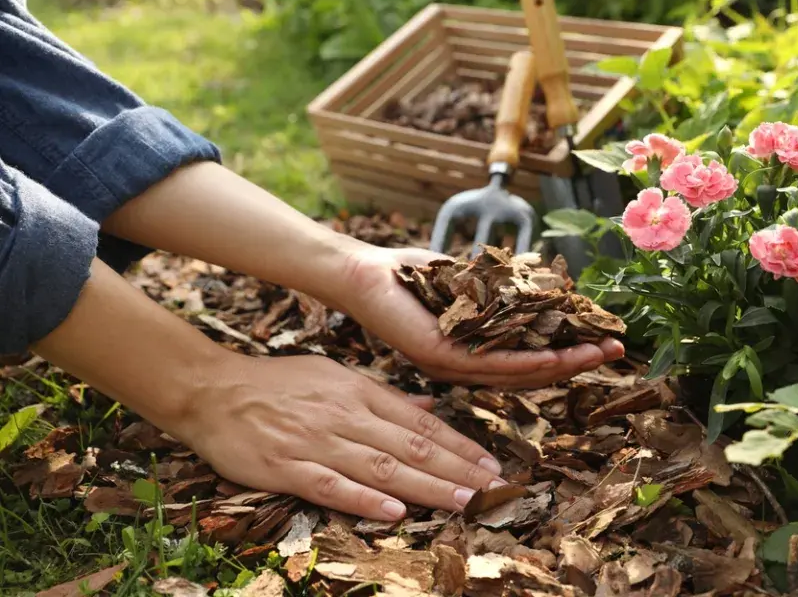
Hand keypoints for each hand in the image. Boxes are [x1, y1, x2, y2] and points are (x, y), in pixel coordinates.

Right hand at [177, 353, 506, 519]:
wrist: (213, 390)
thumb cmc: (278, 382)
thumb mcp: (335, 375)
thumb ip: (383, 395)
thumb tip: (429, 409)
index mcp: (358, 391)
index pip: (421, 423)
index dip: (459, 446)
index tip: (490, 465)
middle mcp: (344, 415)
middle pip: (411, 447)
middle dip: (457, 470)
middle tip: (494, 489)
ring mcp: (315, 442)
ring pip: (380, 468)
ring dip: (426, 487)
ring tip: (463, 502)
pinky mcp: (285, 468)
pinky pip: (330, 486)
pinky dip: (364, 500)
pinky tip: (395, 513)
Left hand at [333, 246, 624, 387]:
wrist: (360, 273)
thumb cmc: (409, 276)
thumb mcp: (466, 281)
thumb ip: (500, 289)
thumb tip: (539, 281)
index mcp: (473, 351)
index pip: (528, 358)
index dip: (568, 352)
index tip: (603, 339)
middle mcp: (465, 366)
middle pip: (531, 372)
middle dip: (577, 361)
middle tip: (617, 351)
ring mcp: (453, 365)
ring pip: (517, 371)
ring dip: (564, 364)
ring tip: (601, 353)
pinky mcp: (439, 356)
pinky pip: (490, 363)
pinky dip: (528, 361)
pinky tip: (558, 356)